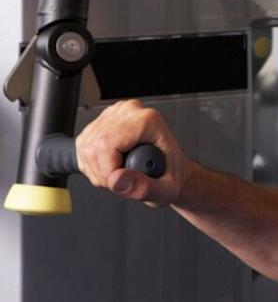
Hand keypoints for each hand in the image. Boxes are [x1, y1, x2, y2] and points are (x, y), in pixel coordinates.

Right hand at [75, 99, 195, 206]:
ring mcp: (114, 114)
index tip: (119, 183)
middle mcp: (129, 111)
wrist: (170, 169)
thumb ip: (144, 188)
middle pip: (93, 146)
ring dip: (95, 171)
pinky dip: (91, 164)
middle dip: (101, 173)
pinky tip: (111, 167)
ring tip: (119, 176)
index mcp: (147, 120)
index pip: (106, 145)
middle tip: (120, 183)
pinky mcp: (102, 121)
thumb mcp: (166, 190)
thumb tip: (116, 180)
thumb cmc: (171, 175)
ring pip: (85, 147)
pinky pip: (82, 146)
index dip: (107, 171)